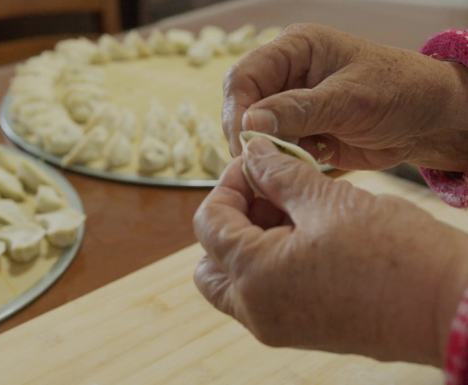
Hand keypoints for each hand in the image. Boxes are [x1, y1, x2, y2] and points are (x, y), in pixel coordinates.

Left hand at [193, 136, 467, 365]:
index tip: (256, 163)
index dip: (228, 184)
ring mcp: (276, 325)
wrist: (452, 305)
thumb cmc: (395, 251)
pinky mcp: (300, 328)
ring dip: (250, 239)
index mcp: (254, 277)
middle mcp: (255, 310)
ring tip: (290, 204)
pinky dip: (269, 261)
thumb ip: (279, 174)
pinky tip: (304, 229)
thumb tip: (253, 152)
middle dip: (231, 218)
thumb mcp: (328, 200)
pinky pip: (264, 293)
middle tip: (266, 188)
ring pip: (235, 279)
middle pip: (211, 259)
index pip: (209, 223)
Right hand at [222, 23, 467, 170]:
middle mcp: (286, 75)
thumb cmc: (399, 92)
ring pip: (254, 130)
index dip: (237, 109)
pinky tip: (301, 163)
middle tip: (256, 161)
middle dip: (247, 133)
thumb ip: (299, 110)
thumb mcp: (350, 99)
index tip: (244, 141)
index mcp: (295, 49)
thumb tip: (250, 122)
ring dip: (265, 150)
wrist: (429, 121)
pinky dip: (281, 160)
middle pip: (242, 104)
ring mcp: (290, 104)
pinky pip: (273, 148)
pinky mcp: (298, 131)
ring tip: (287, 161)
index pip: (244, 76)